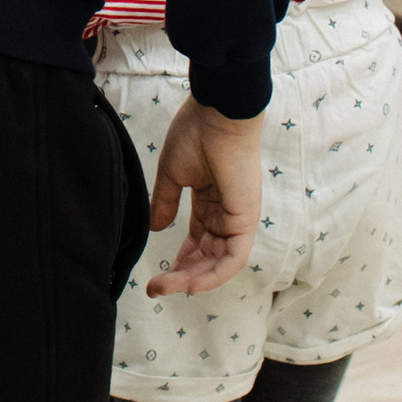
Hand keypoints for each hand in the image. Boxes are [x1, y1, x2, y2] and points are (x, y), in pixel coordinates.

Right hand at [143, 98, 263, 296]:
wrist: (217, 113)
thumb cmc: (196, 134)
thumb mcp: (173, 174)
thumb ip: (164, 202)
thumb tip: (156, 228)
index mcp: (210, 203)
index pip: (197, 243)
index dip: (178, 262)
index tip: (155, 277)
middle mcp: (226, 215)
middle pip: (207, 258)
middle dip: (182, 277)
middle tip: (157, 288)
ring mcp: (238, 218)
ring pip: (219, 264)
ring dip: (194, 280)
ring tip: (167, 287)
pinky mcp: (246, 219)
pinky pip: (233, 258)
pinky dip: (214, 275)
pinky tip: (191, 283)